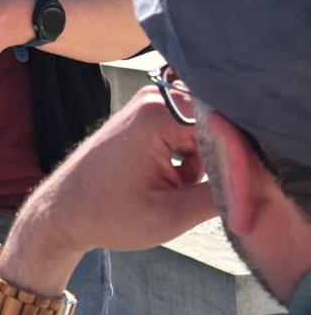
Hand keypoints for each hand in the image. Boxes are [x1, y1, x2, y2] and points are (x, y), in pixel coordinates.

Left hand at [0, 87, 216, 296]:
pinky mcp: (142, 117)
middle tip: (191, 194)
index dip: (233, 161)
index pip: (222, 127)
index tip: (226, 190)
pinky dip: (182, 159)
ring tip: (170, 191)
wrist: (62, 213)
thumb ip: (218, 197)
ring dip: (197, 163)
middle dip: (214, 162)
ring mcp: (146, 105)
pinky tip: (163, 182)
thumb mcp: (170, 215)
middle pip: (213, 127)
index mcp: (157, 115)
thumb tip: (252, 184)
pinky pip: (182, 133)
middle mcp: (152, 99)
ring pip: (199, 133)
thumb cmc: (107, 214)